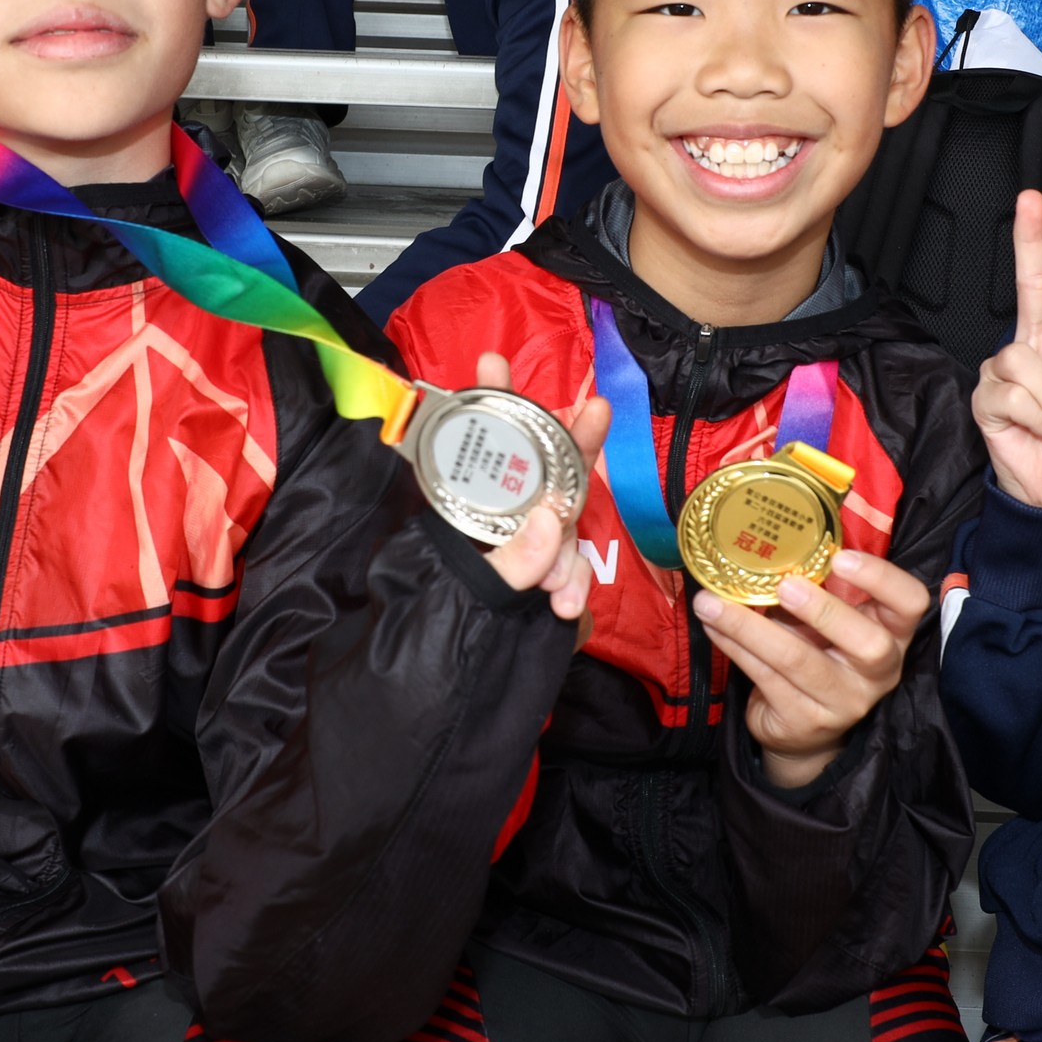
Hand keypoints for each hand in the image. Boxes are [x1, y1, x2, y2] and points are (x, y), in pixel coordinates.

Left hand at [470, 351, 612, 621]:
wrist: (460, 681)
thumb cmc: (445, 626)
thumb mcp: (470, 590)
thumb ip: (509, 560)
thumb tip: (551, 523)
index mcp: (472, 509)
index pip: (483, 447)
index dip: (491, 399)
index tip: (492, 360)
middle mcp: (506, 516)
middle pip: (548, 466)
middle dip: (576, 443)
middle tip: (596, 410)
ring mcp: (533, 544)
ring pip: (568, 525)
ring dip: (569, 552)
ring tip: (557, 593)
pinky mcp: (552, 574)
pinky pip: (574, 568)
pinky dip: (574, 586)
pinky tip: (566, 609)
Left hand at [695, 548, 930, 787]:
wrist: (805, 730)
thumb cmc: (821, 652)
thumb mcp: (832, 620)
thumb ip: (822, 587)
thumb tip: (776, 539)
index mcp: (893, 634)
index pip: (910, 603)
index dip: (882, 579)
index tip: (840, 557)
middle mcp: (879, 671)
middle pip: (868, 644)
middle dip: (825, 612)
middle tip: (786, 585)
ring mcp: (844, 702)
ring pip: (799, 662)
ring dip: (751, 628)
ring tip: (712, 603)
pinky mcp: (805, 721)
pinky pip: (766, 678)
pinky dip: (735, 647)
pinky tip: (713, 625)